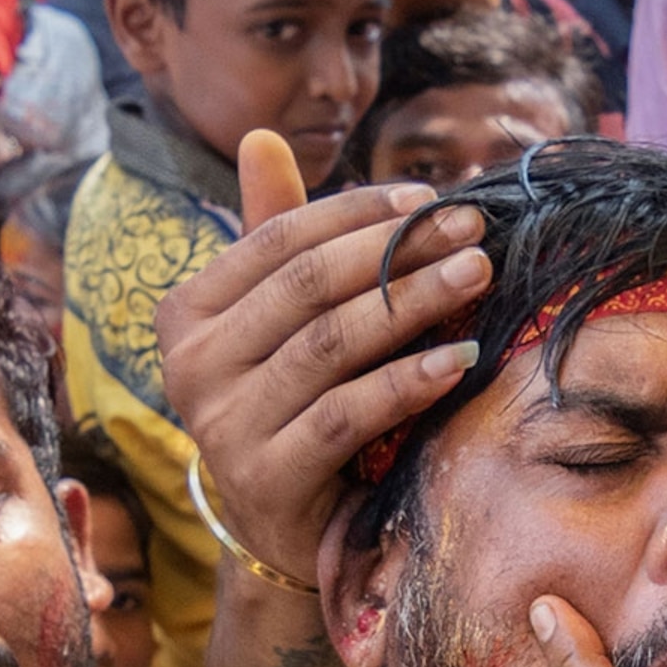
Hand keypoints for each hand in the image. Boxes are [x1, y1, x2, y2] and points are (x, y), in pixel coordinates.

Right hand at [154, 132, 490, 590]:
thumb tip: (260, 136)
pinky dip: (405, 383)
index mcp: (188, 312)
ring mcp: (223, 425)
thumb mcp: (278, 322)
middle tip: (473, 230)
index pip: (280, 240)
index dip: (357, 213)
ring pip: (330, 346)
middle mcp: (192, 365)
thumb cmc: (289, 405)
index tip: (431, 198)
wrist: (280, 530)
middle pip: (309, 287)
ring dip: (414, 304)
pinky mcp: (265, 478)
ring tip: (478, 276)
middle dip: (398, 251)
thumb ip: (274, 236)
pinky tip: (456, 359)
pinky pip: (345, 416)